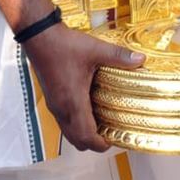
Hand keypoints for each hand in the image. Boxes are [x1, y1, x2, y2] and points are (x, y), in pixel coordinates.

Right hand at [24, 22, 144, 151]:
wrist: (39, 36)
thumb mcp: (94, 49)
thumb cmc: (64, 45)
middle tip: (109, 131)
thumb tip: (141, 59)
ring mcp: (54, 104)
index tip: (114, 139)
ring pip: (68, 131)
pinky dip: (75, 123)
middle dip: (94, 142)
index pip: (86, 137)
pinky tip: (86, 106)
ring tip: (100, 120)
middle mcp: (62, 108)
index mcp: (73, 102)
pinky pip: (64, 121)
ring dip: (84, 133)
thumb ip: (118, 55)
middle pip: (77, 140)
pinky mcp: (51, 98)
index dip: (101, 144)